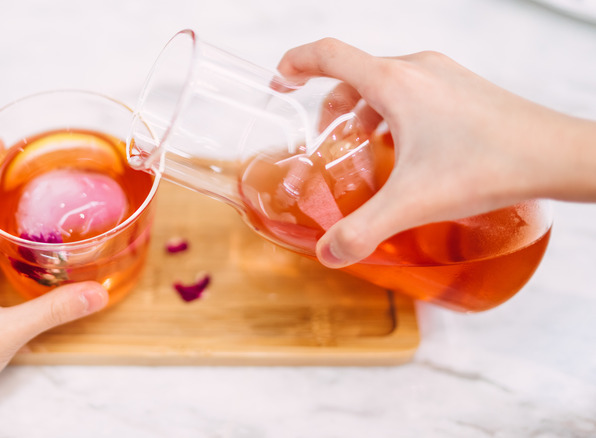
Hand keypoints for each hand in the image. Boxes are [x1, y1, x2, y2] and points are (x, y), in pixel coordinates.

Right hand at [277, 38, 595, 267]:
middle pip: (355, 73)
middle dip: (332, 107)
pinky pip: (414, 91)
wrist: (555, 156)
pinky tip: (408, 151)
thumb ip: (362, 229)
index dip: (294, 64)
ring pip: (386, 82)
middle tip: (328, 142)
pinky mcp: (463, 89)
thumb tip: (328, 253)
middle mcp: (417, 70)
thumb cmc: (487, 165)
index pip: (328, 55)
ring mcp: (444, 76)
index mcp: (394, 83)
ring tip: (366, 150)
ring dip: (365, 111)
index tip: (279, 83)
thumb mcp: (412, 202)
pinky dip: (395, 113)